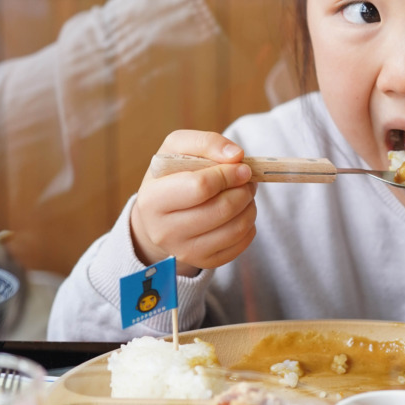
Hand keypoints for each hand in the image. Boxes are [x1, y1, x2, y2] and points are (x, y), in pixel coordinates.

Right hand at [130, 131, 256, 275]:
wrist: (158, 214)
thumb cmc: (170, 174)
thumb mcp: (176, 147)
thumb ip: (206, 143)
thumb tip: (236, 156)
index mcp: (153, 200)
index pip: (201, 187)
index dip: (228, 174)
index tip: (241, 166)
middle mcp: (164, 231)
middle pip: (222, 209)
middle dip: (243, 190)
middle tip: (246, 179)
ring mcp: (184, 251)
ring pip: (236, 228)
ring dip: (250, 205)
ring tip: (244, 193)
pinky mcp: (204, 262)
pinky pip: (241, 244)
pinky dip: (249, 225)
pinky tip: (240, 212)